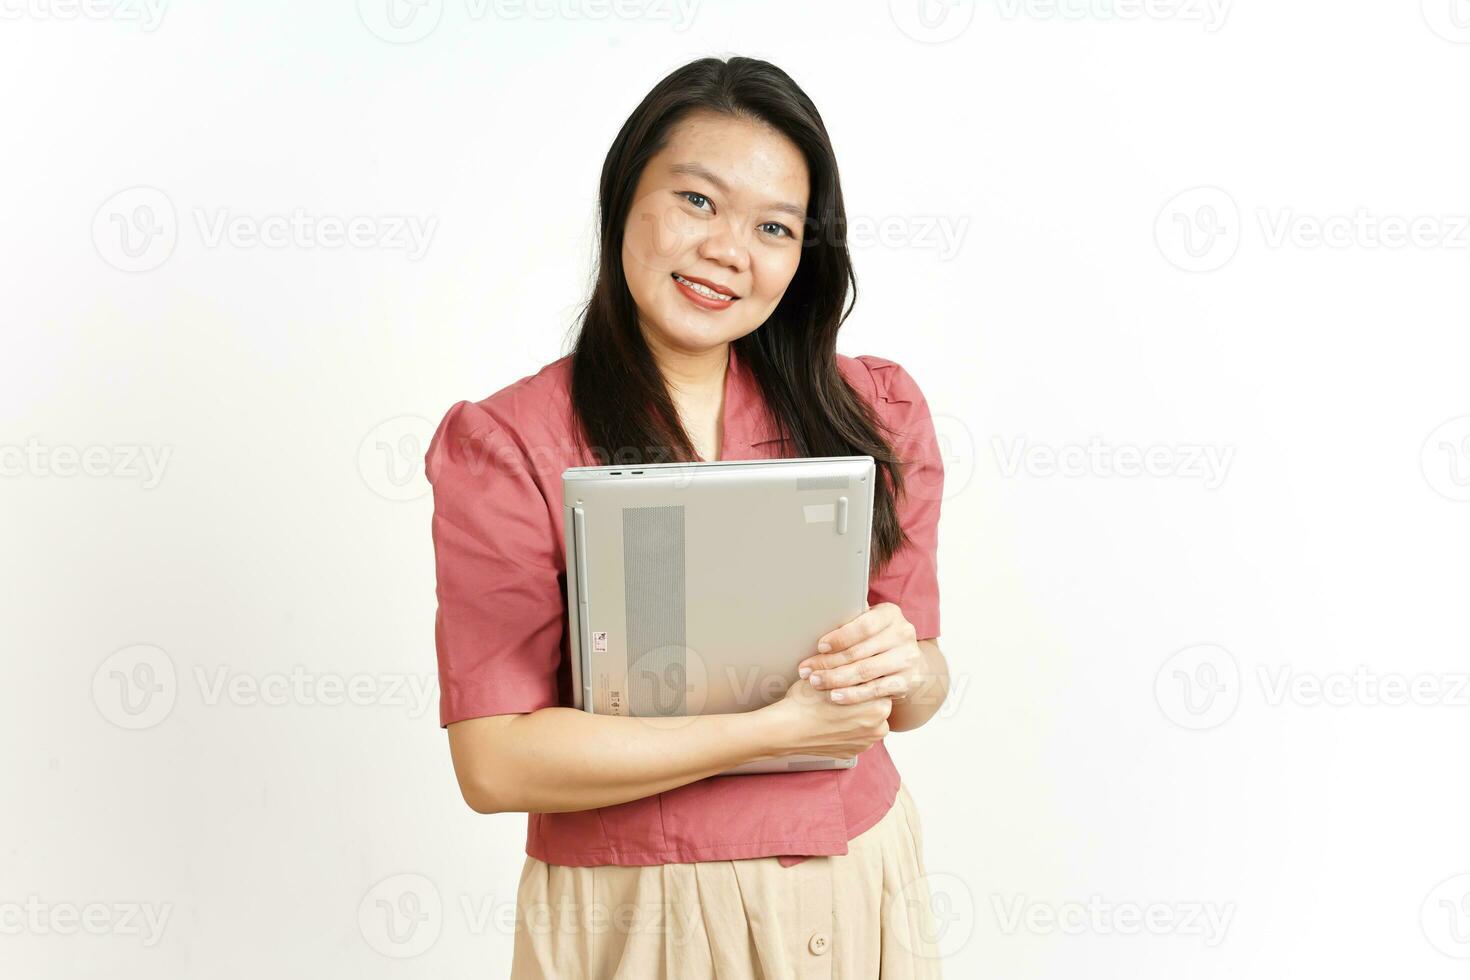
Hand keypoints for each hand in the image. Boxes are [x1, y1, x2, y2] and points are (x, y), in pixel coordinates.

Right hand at [759, 677, 891, 759]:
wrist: (787, 729)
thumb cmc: (807, 700)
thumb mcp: (832, 675)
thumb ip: (853, 668)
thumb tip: (862, 658)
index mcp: (879, 705)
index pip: (879, 686)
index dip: (863, 680)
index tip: (851, 678)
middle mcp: (878, 727)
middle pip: (876, 705)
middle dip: (862, 699)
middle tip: (841, 692)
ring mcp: (865, 743)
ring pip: (866, 723)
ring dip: (856, 715)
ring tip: (835, 708)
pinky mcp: (852, 753)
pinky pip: (854, 737)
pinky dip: (846, 730)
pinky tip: (832, 722)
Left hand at [797, 602, 922, 705]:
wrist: (907, 660)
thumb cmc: (876, 638)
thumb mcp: (869, 622)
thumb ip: (851, 619)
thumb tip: (817, 617)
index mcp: (890, 614)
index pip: (864, 626)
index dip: (840, 637)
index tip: (819, 647)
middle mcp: (903, 634)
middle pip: (859, 651)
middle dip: (828, 662)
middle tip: (806, 670)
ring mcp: (907, 659)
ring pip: (865, 671)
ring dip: (836, 679)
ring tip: (815, 682)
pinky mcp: (908, 681)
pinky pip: (876, 690)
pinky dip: (853, 695)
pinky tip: (835, 696)